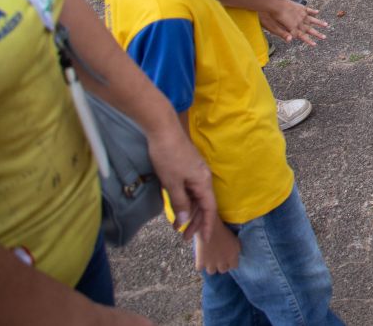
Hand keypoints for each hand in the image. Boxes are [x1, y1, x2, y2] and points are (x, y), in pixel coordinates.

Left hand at [144, 123, 216, 244]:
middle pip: (203, 205)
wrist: (163, 131)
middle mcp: (203, 178)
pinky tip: (177, 206)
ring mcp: (196, 172)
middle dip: (194, 223)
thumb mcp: (172, 183)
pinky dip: (185, 201)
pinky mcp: (188, 168)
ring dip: (188, 213)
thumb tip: (185, 222)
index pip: (209, 209)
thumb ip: (180, 203)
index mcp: (203, 182)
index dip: (207, 225)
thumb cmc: (168, 156)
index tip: (205, 240)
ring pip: (196, 197)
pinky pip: (190, 190)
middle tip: (183, 238)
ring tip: (177, 227)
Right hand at [194, 224, 240, 274]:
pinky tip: (201, 258)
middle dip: (221, 265)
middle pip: (223, 270)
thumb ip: (236, 251)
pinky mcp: (201, 263)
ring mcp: (211, 264)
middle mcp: (223, 263)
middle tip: (218, 259)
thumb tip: (234, 257)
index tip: (228, 258)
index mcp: (232, 257)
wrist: (210, 228)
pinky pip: (200, 268)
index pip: (234, 267)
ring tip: (209, 259)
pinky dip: (200, 264)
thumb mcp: (235, 241)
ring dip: (211, 266)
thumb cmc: (224, 231)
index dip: (231, 262)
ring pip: (212, 271)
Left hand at [263, 0, 328, 45]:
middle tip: (324, 37)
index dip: (308, 40)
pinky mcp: (299, 6)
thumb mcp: (273, 27)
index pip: (302, 35)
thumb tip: (290, 40)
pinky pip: (308, 9)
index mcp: (292, 26)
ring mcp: (300, 13)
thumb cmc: (269, 15)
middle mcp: (299, 20)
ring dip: (319, 23)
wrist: (271, 1)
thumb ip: (282, 33)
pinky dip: (313, 11)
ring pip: (311, 19)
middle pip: (309, 28)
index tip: (315, 44)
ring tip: (326, 25)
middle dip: (317, 33)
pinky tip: (317, 12)